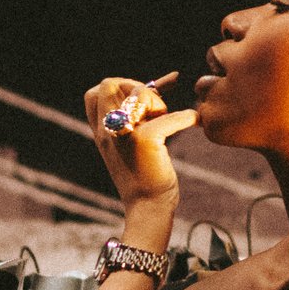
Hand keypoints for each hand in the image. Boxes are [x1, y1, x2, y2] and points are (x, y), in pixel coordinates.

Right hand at [84, 72, 198, 208]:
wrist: (149, 208)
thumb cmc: (147, 175)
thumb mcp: (136, 141)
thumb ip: (142, 114)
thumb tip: (166, 81)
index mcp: (103, 131)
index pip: (94, 93)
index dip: (118, 87)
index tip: (141, 99)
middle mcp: (108, 130)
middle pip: (109, 84)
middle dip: (136, 87)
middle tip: (153, 110)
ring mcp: (125, 134)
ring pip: (139, 93)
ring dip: (158, 102)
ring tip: (165, 122)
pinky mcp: (146, 141)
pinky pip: (169, 116)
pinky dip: (186, 116)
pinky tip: (194, 121)